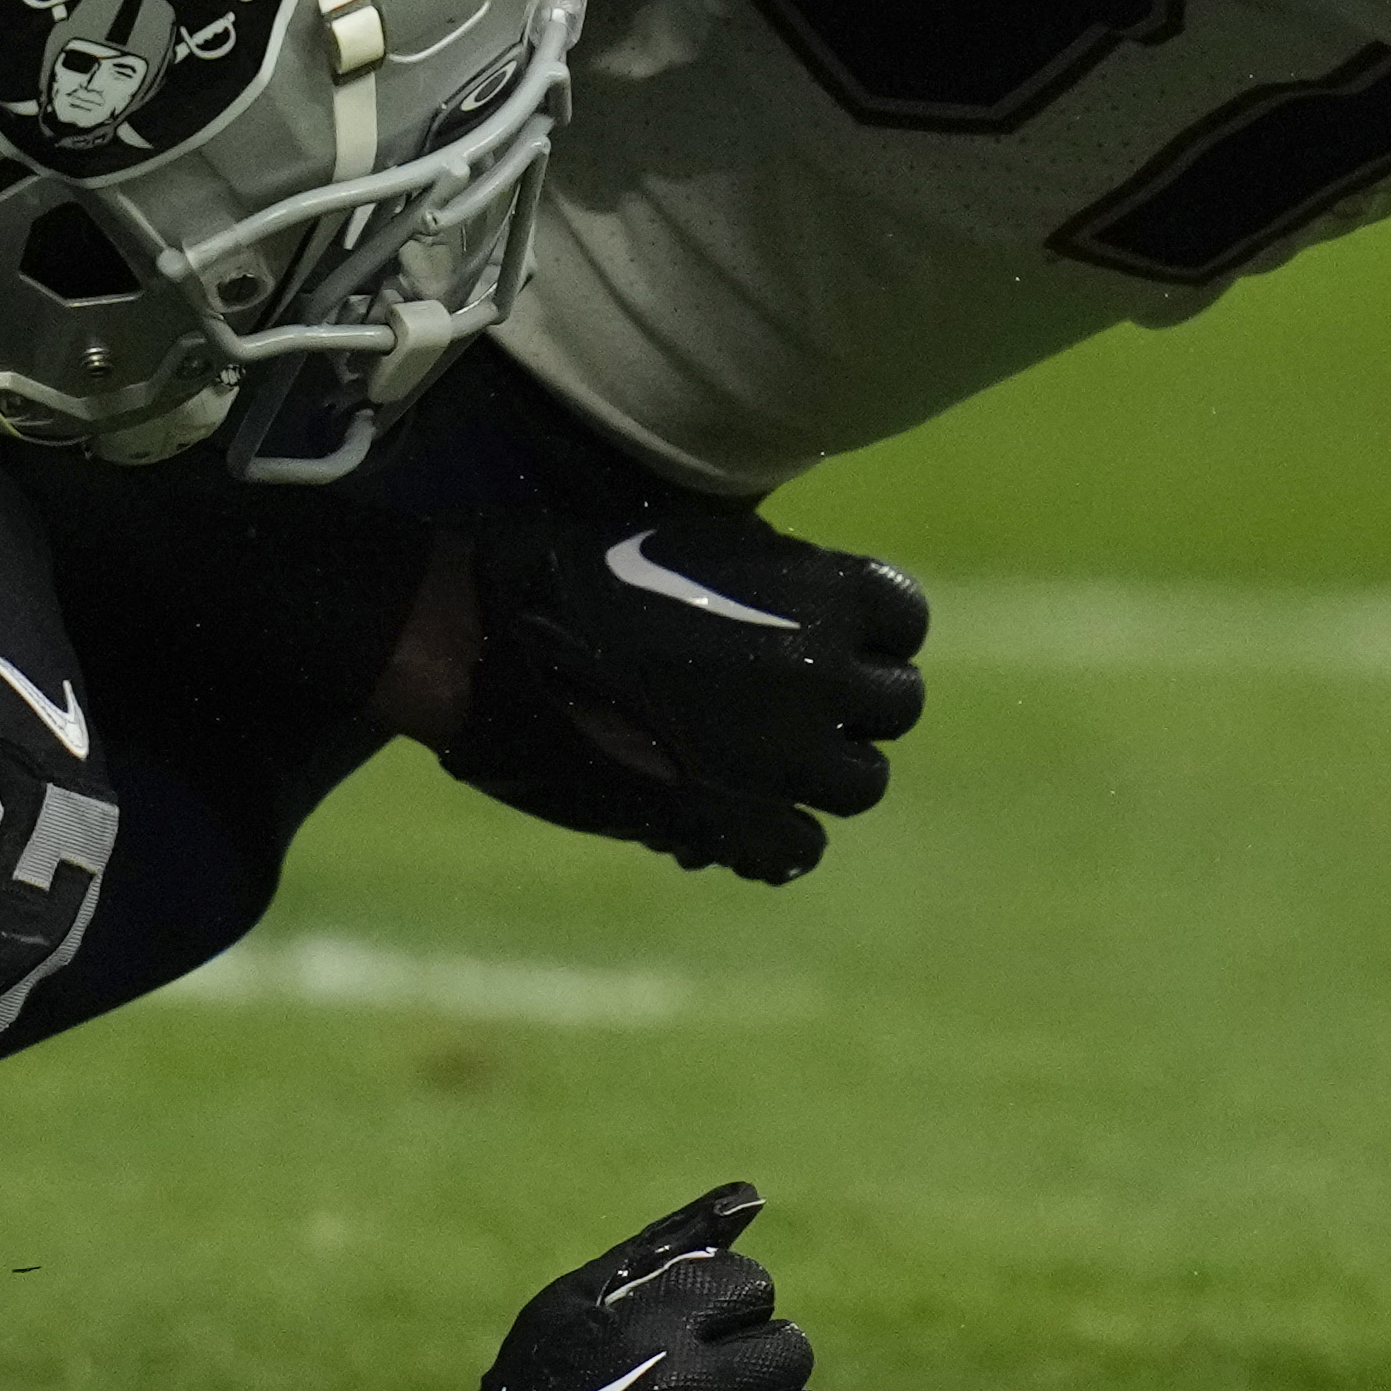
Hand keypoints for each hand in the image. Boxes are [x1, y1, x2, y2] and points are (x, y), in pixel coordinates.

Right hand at [438, 507, 928, 883]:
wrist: (485, 638)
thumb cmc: (576, 572)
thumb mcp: (699, 542)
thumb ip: (778, 580)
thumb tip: (822, 614)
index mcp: (822, 592)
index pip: (905, 619)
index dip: (871, 632)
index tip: (833, 642)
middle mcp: (821, 674)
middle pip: (896, 707)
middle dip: (852, 708)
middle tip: (796, 708)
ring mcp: (780, 756)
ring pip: (860, 783)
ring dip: (820, 775)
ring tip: (765, 763)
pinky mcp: (730, 822)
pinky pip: (800, 847)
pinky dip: (774, 836)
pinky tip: (734, 814)